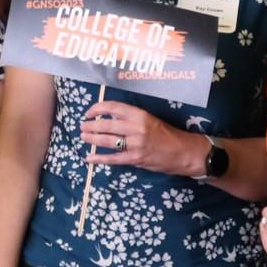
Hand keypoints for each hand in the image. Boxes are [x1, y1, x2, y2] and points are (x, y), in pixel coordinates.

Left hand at [80, 100, 204, 176]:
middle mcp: (136, 128)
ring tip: (83, 137)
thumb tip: (108, 118)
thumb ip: (130, 118)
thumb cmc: (167, 134)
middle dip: (90, 126)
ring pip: (107, 141)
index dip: (97, 109)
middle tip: (82, 126)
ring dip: (92, 139)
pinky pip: (113, 159)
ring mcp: (135, 144)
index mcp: (140, 115)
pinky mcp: (136, 159)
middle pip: (106, 125)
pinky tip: (89, 158)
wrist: (183, 152)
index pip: (112, 108)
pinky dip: (99, 158)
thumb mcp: (149, 120)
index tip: (89, 112)